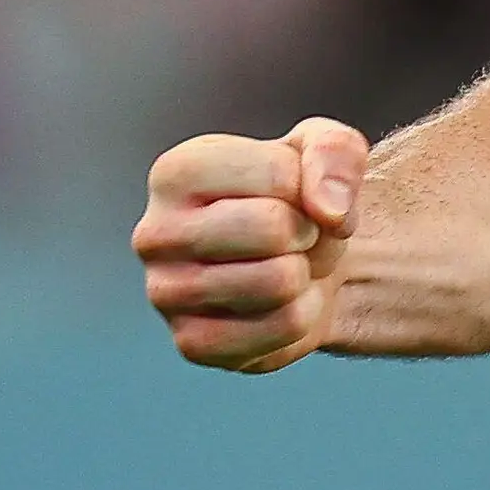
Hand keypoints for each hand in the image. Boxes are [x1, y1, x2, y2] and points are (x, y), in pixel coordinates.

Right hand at [133, 117, 369, 372]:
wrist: (303, 259)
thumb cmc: (302, 196)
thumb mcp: (328, 146)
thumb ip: (335, 152)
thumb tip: (329, 211)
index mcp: (177, 171)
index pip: (278, 174)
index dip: (310, 186)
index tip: (294, 194)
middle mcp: (154, 233)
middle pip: (271, 228)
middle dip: (308, 231)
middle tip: (295, 235)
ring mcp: (165, 293)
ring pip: (279, 281)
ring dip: (306, 273)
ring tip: (286, 264)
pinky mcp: (192, 343)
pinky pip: (284, 327)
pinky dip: (303, 314)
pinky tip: (280, 302)